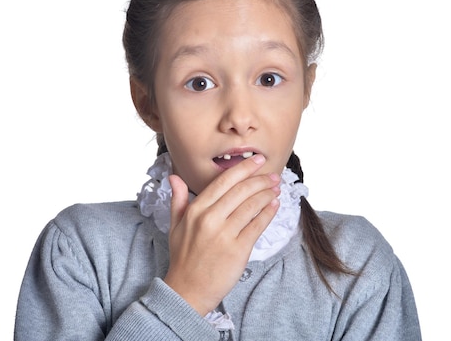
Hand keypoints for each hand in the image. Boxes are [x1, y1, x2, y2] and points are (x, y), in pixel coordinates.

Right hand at [163, 154, 280, 315]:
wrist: (187, 290)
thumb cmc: (183, 257)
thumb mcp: (175, 225)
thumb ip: (178, 199)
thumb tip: (174, 177)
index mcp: (196, 210)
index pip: (223, 181)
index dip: (243, 168)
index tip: (257, 160)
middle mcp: (210, 219)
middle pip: (241, 190)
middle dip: (261, 179)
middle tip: (273, 175)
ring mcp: (225, 234)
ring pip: (252, 206)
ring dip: (267, 194)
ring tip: (275, 189)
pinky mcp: (238, 250)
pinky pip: (258, 226)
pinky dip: (268, 213)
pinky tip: (274, 206)